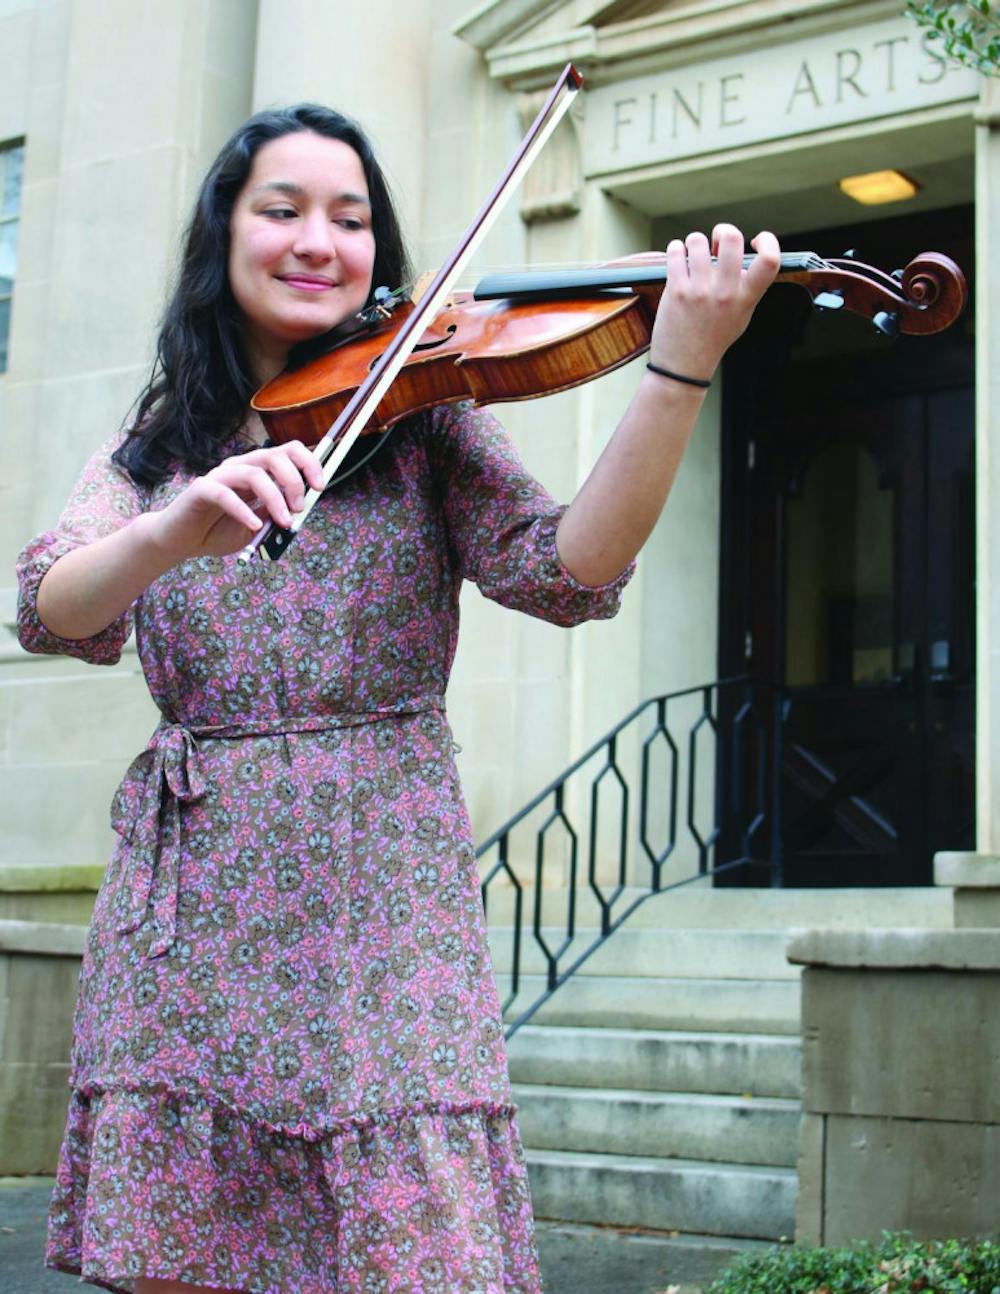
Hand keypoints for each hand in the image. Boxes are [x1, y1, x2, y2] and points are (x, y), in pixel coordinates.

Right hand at [148, 440, 325, 560]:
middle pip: (274, 456)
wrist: (180, 541)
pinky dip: (244, 511)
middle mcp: (240, 467)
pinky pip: (225, 495)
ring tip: (283, 522)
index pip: (288, 452)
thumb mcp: (258, 527)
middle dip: (294, 481)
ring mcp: (220, 476)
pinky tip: (255, 526)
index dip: (308, 464)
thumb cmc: (219, 531)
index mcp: (257, 471)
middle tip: (299, 508)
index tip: (320, 487)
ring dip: (275, 498)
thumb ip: (277, 517)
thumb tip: (300, 511)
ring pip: (254, 474)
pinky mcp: (202, 490)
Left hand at [647, 224, 780, 383]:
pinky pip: (676, 252)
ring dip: (695, 241)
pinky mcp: (676, 291)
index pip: (770, 261)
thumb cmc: (714, 338)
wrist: (684, 365)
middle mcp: (725, 293)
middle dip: (724, 231)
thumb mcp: (742, 316)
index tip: (757, 241)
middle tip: (718, 240)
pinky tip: (679, 257)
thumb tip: (743, 256)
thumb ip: (747, 287)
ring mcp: (699, 291)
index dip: (768, 241)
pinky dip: (677, 249)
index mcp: (746, 298)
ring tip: (694, 253)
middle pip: (732, 238)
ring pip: (698, 240)